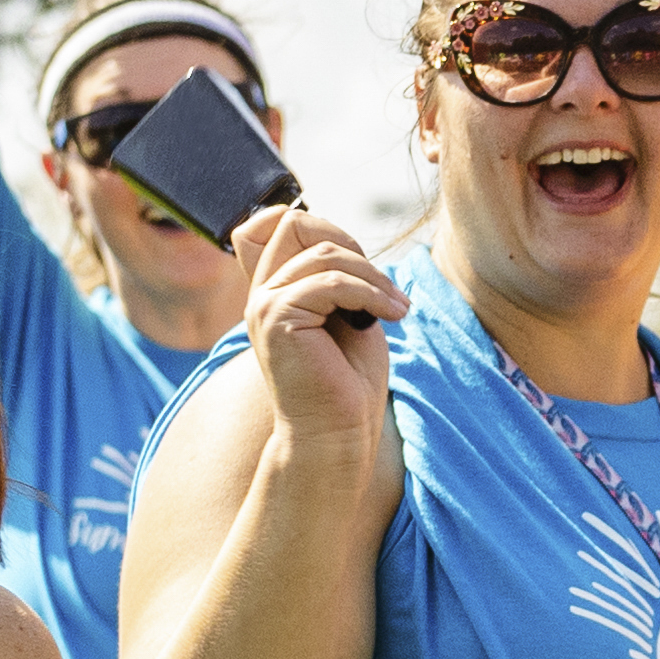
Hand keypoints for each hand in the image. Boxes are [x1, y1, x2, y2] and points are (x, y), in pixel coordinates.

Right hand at [234, 203, 407, 482]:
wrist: (336, 435)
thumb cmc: (347, 383)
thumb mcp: (346, 313)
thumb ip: (334, 274)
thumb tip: (330, 235)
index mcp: (275, 291)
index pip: (280, 223)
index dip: (324, 229)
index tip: (362, 269)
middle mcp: (260, 294)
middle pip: (296, 225)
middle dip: (352, 248)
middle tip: (385, 290)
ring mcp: (263, 305)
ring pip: (324, 255)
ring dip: (373, 278)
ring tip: (398, 309)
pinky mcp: (276, 318)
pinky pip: (331, 282)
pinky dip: (370, 294)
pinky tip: (393, 316)